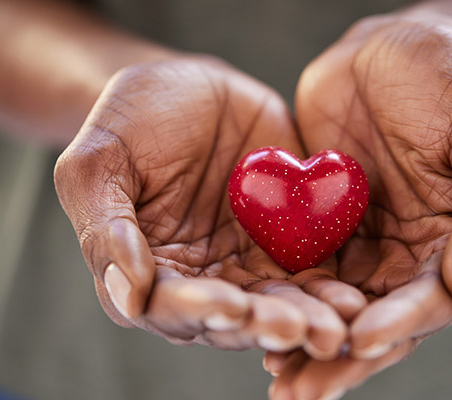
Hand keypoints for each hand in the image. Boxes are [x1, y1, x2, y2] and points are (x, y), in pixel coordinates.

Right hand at [54, 57, 355, 358]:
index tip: (230, 305)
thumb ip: (106, 228)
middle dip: (264, 324)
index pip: (168, 305)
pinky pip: (311, 270)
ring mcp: (247, 264)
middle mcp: (200, 280)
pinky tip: (353, 299)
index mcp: (147, 271)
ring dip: (307, 319)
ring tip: (335, 325)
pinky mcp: (287, 243)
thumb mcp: (98, 162)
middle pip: (232, 317)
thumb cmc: (132, 119)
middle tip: (296, 329)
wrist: (191, 88)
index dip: (198, 310)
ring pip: (278, 303)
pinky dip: (331, 288)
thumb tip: (129, 296)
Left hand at [269, 13, 451, 397]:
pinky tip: (256, 320)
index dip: (400, 323)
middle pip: (380, 320)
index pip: (432, 300)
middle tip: (302, 391)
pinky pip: (304, 272)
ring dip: (307, 342)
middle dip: (343, 357)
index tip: (360, 341)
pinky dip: (284, 300)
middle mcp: (411, 256)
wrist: (391, 48)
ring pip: (338, 307)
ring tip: (274, 375)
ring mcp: (366, 245)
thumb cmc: (451, 82)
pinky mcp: (324, 228)